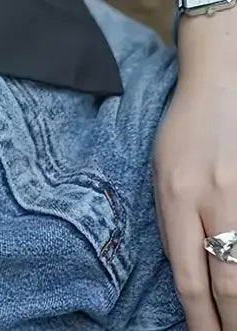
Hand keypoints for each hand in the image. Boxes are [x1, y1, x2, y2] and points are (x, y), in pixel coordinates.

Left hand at [153, 14, 236, 330]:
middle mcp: (216, 198)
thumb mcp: (160, 171)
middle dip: (229, 322)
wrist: (224, 82)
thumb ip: (169, 222)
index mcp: (178, 194)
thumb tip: (185, 277)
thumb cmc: (187, 129)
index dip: (199, 321)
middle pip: (229, 283)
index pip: (190, 277)